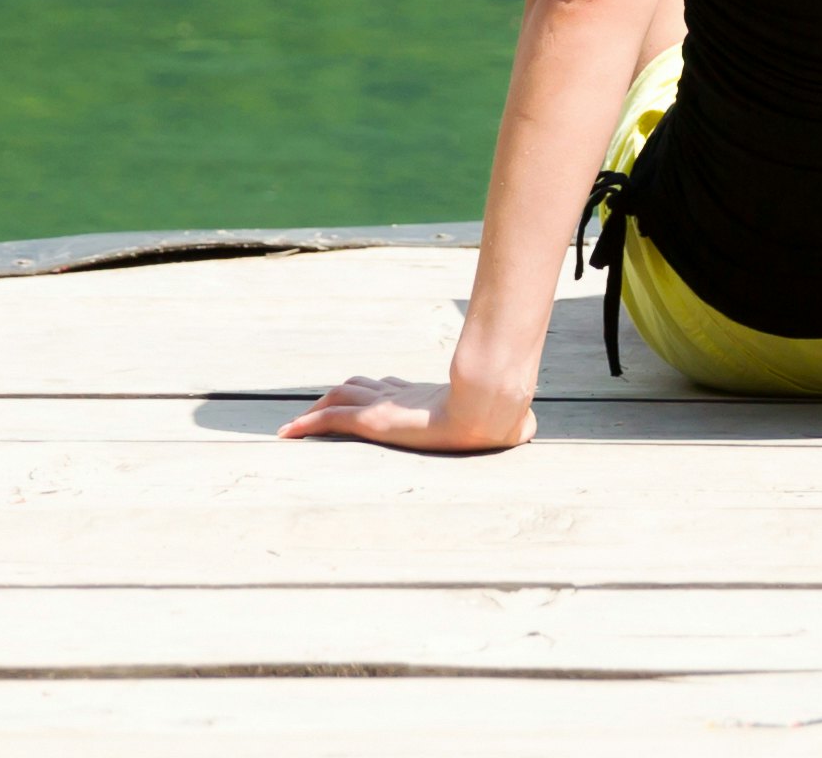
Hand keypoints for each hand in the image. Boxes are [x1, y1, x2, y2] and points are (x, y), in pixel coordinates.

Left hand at [282, 372, 533, 453]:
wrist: (487, 406)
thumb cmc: (498, 414)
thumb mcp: (504, 421)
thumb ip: (514, 425)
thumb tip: (533, 429)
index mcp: (426, 395)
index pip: (392, 386)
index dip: (376, 388)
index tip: (367, 391)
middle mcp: (401, 394)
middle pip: (360, 386)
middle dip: (342, 394)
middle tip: (324, 404)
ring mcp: (385, 405)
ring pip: (339, 399)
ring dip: (317, 409)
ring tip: (298, 425)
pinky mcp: (373, 421)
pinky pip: (330, 421)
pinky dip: (306, 425)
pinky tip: (288, 434)